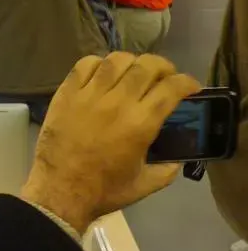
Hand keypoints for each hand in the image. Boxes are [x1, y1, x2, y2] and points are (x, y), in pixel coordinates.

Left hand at [21, 53, 200, 233]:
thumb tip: (177, 159)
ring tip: (134, 70)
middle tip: (165, 75)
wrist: (59, 190)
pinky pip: (85, 64)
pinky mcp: (68, 92)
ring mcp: (90, 94)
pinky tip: (104, 71)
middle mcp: (118, 102)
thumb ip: (166, 171)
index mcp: (140, 124)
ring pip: (116, 60)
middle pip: (146, 66)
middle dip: (163, 66)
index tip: (191, 86)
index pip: (170, 89)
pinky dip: (99, 62)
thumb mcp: (144, 185)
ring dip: (132, 61)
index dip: (186, 82)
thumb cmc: (103, 190)